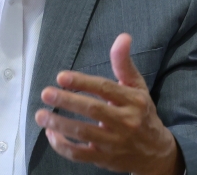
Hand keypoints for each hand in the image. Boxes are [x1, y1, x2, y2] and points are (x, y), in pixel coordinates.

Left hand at [35, 33, 183, 174]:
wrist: (156, 153)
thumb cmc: (142, 113)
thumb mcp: (137, 87)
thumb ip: (124, 63)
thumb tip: (123, 37)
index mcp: (133, 101)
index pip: (105, 89)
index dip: (82, 82)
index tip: (61, 77)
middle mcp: (125, 122)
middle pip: (93, 111)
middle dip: (67, 102)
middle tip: (46, 93)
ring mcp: (114, 143)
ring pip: (83, 134)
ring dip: (59, 124)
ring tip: (41, 115)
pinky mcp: (104, 159)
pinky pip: (79, 154)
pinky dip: (62, 146)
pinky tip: (50, 134)